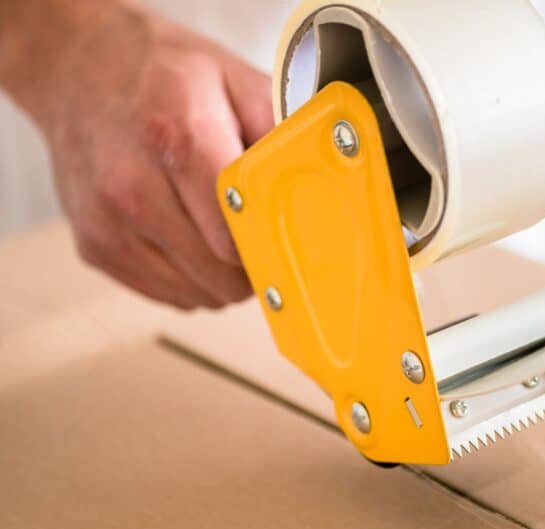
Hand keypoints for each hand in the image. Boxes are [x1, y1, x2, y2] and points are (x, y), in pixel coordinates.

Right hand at [1, 1, 272, 308]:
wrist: (78, 67)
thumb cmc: (165, 76)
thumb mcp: (237, 81)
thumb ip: (280, 137)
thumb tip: (317, 192)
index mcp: (176, 136)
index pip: (236, 228)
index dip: (270, 243)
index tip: (289, 240)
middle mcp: (131, 184)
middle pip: (220, 270)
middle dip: (253, 263)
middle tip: (262, 234)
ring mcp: (107, 221)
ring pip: (198, 292)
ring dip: (224, 276)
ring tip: (224, 232)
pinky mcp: (95, 248)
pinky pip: (169, 295)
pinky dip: (193, 280)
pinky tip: (193, 240)